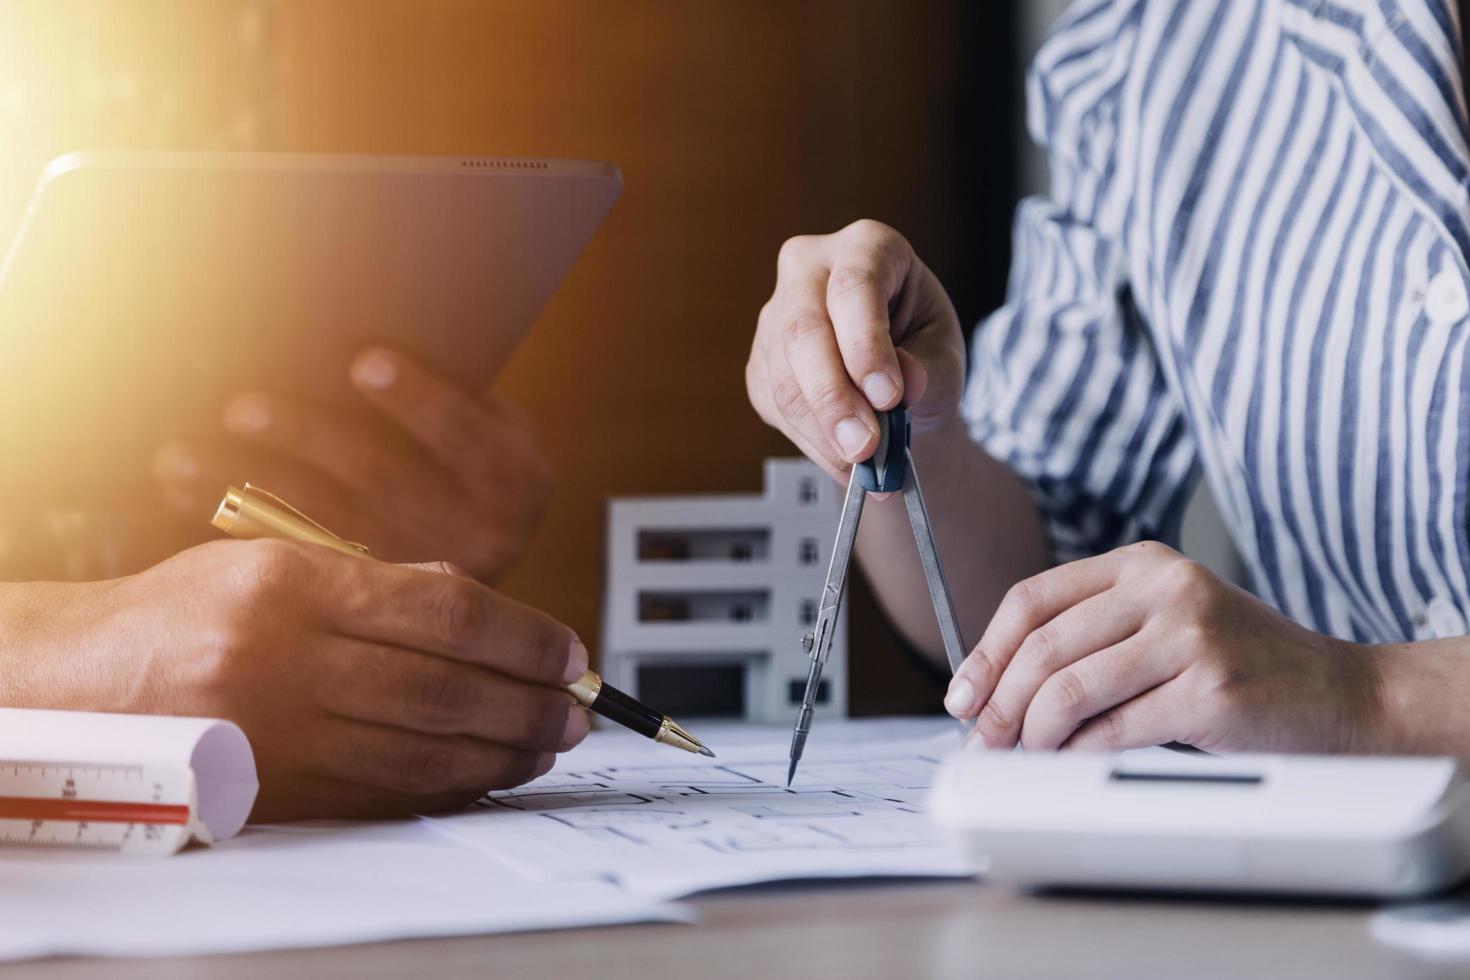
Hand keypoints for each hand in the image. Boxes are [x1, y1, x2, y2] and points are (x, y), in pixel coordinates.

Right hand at [3, 540, 589, 820]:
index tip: (569, 651)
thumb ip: (383, 586)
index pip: (446, 610)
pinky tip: (489, 775)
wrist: (81, 682)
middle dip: (530, 702)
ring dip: (504, 752)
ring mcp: (276, 733)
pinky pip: (386, 794)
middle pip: (447, 687)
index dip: (524, 635)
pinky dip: (451, 787)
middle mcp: (283, 659)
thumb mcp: (278, 562)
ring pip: (424, 751)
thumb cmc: (190, 612)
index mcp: (291, 584)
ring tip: (549, 744)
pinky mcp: (273, 791)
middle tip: (579, 709)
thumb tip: (493, 618)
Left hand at [152, 347, 551, 582]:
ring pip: (323, 528)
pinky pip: (291, 559)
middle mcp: (483, 539)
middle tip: (241, 406)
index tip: (364, 360)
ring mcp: (421, 579)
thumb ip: (450, 393)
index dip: (419, 399)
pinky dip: (231, 521)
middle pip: (384, 482)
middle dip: (310, 439)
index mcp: (518, 482)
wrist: (478, 561)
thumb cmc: (466, 453)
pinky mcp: (368, 601)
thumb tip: (359, 324)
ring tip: (183, 452)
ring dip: (249, 485)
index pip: (468, 437)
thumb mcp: (488, 424)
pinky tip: (184, 490)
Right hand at [746, 220, 966, 479]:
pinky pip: (777, 407)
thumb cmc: (923, 353)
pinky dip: (813, 441)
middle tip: (864, 446)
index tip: (889, 396)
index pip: (854, 287)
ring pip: (784, 377)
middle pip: (804, 330)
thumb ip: (929, 369)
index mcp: (867, 246)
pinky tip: (843, 457)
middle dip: (834, 397)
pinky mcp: (761, 363)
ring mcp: (777, 315)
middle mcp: (811, 270)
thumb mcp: (945, 356)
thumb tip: (905, 383)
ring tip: (864, 465)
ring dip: (823, 430)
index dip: (866, 344)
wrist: (896, 384)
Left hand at [942, 541, 1385, 753]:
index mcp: (1142, 564)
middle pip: (1042, 646)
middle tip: (986, 741)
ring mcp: (1189, 635)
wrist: (1344, 697)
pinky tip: (1074, 764)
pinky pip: (1113, 730)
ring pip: (1068, 688)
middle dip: (1001, 703)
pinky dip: (1080, 756)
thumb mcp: (1164, 627)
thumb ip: (1094, 639)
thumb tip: (997, 690)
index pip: (1031, 598)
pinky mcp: (1210, 689)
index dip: (986, 652)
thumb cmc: (1244, 669)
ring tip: (1027, 758)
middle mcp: (1164, 587)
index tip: (964, 695)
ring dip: (1033, 734)